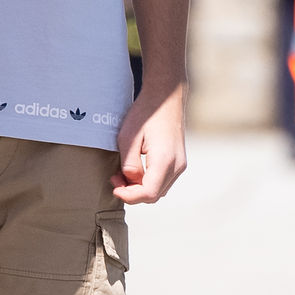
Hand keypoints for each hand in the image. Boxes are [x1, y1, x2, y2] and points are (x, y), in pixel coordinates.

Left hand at [113, 81, 187, 204]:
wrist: (166, 98)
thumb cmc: (145, 114)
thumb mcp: (128, 137)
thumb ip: (129, 164)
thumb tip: (130, 182)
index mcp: (165, 160)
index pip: (148, 193)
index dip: (129, 196)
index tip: (114, 188)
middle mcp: (177, 165)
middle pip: (154, 195)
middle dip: (132, 193)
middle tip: (115, 179)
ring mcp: (180, 164)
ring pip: (159, 190)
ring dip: (139, 189)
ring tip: (122, 174)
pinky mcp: (178, 162)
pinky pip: (162, 181)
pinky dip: (147, 182)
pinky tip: (135, 170)